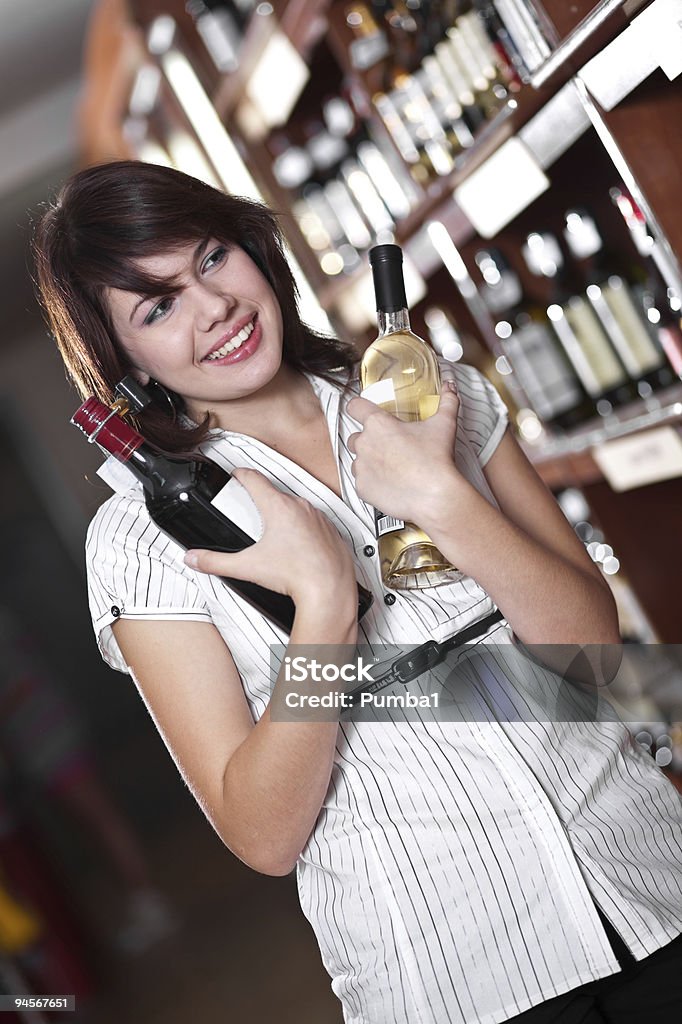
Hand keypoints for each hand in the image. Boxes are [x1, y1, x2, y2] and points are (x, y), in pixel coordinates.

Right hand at [184, 469, 357, 606]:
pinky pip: (314, 522)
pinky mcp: (331, 530)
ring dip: (283, 516)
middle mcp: (301, 507)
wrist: (329, 590)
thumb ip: (216, 562)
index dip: (240, 474)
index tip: (235, 475)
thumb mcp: (247, 567)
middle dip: (260, 502)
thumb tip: (196, 559)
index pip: (254, 478)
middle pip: (274, 494)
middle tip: (249, 516)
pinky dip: (303, 529)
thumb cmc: (297, 576)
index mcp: (279, 507)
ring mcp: (319, 518)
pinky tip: (297, 548)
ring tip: (273, 537)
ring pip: (296, 508)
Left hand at [346, 381, 461, 524]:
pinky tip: (390, 482)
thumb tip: (450, 386)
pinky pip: (361, 481)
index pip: (354, 406)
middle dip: (370, 440)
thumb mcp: (443, 424)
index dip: (359, 407)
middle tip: (390, 446)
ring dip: (370, 461)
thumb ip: (447, 401)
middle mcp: (364, 444)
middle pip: (356, 436)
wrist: (434, 496)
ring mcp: (361, 467)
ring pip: (358, 460)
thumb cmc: (435, 460)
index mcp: (378, 424)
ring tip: (392, 466)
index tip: (362, 410)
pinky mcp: (362, 488)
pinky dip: (372, 481)